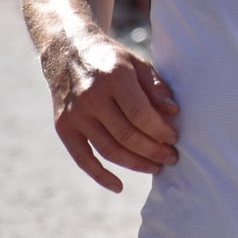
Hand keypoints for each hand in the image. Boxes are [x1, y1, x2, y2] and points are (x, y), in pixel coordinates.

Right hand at [41, 31, 179, 192]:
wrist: (68, 51)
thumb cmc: (110, 59)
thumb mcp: (136, 63)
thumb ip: (155, 87)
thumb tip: (172, 113)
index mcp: (114, 77)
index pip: (141, 115)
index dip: (160, 131)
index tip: (174, 139)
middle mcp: (92, 97)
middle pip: (126, 136)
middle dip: (153, 151)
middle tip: (170, 158)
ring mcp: (75, 114)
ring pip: (109, 150)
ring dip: (135, 164)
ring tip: (155, 167)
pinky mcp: (63, 127)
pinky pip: (83, 158)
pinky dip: (100, 175)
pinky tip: (119, 186)